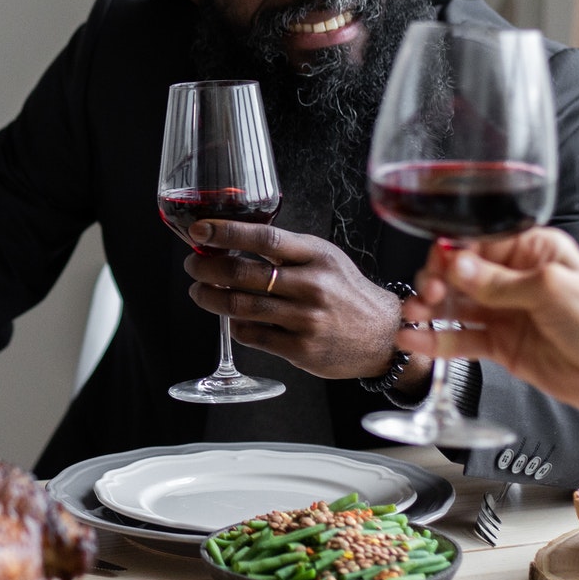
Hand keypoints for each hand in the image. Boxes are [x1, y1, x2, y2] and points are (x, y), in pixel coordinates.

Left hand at [184, 219, 425, 383]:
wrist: (384, 335)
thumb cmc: (346, 292)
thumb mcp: (325, 259)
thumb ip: (285, 251)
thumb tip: (231, 242)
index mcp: (317, 256)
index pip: (265, 238)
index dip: (227, 233)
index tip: (200, 230)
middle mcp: (312, 286)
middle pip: (243, 274)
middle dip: (207, 268)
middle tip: (194, 266)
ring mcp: (306, 319)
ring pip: (241, 306)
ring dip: (210, 298)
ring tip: (199, 292)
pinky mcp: (301, 349)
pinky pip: (252, 335)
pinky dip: (234, 325)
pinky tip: (231, 318)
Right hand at [400, 228, 578, 416]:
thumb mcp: (549, 288)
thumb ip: (497, 281)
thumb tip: (456, 265)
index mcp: (531, 251)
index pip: (478, 243)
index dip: (452, 253)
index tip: (437, 266)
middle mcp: (515, 278)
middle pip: (459, 273)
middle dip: (436, 281)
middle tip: (428, 294)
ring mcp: (505, 313)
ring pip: (455, 306)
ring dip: (430, 310)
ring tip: (413, 317)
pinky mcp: (500, 345)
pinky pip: (461, 339)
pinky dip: (437, 341)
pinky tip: (416, 340)